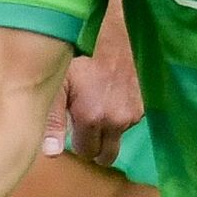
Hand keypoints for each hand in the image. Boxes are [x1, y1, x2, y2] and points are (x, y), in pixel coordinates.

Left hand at [43, 46, 143, 167]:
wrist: (114, 40)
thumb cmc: (82, 60)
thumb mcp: (59, 86)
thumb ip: (53, 121)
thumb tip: (52, 154)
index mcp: (91, 119)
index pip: (87, 153)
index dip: (80, 144)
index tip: (76, 130)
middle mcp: (116, 122)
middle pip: (107, 156)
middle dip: (97, 149)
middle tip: (88, 130)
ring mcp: (133, 115)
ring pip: (118, 137)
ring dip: (110, 129)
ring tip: (101, 102)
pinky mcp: (144, 107)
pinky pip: (130, 122)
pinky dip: (122, 115)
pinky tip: (114, 96)